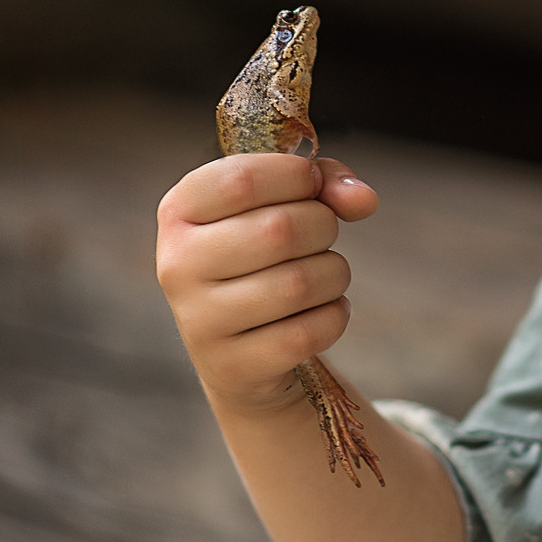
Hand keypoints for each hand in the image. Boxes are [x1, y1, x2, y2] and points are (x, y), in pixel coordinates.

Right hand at [157, 154, 378, 415]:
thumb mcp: (284, 201)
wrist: (241, 347)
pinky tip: (320, 311)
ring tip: (323, 275)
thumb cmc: (265, 253)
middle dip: (323, 226)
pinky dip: (334, 315)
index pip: (242, 179)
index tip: (312, 185)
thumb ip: (326, 181)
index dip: (298, 176)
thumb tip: (363, 200)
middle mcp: (177, 264)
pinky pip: (308, 332)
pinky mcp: (231, 366)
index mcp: (180, 209)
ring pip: (299, 284)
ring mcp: (199, 320)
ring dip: (334, 273)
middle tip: (320, 237)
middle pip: (279, 230)